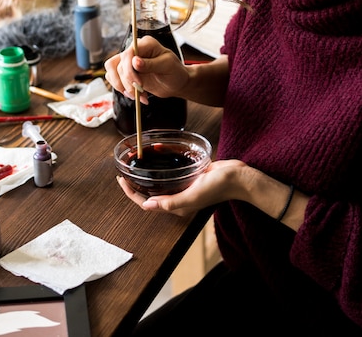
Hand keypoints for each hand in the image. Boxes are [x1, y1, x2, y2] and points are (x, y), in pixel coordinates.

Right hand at [105, 36, 189, 101]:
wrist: (175, 83)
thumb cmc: (175, 71)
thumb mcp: (167, 66)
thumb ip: (151, 64)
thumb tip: (134, 61)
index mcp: (146, 44)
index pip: (127, 54)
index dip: (129, 69)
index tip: (139, 84)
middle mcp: (134, 50)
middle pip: (118, 64)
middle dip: (127, 82)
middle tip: (139, 92)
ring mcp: (129, 61)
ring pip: (112, 72)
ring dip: (123, 87)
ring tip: (138, 96)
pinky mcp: (126, 72)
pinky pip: (114, 79)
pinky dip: (123, 90)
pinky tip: (137, 96)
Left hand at [117, 159, 247, 216]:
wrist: (239, 177)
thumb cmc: (219, 186)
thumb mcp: (193, 195)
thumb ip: (171, 202)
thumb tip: (148, 205)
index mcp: (178, 206)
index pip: (147, 203)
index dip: (132, 194)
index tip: (121, 181)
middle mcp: (179, 198)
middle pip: (151, 194)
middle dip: (136, 185)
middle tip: (125, 171)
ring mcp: (185, 188)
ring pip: (161, 184)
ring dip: (148, 176)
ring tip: (139, 163)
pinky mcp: (192, 177)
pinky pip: (172, 174)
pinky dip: (163, 166)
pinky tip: (160, 154)